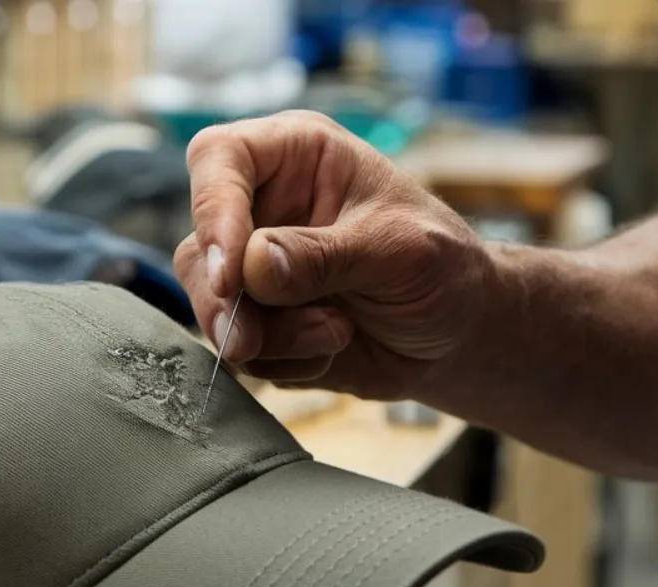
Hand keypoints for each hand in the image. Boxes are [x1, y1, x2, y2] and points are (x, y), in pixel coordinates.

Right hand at [177, 111, 490, 399]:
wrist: (458, 335)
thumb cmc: (442, 267)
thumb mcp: (397, 251)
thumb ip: (324, 255)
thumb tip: (252, 266)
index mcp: (294, 155)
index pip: (219, 158)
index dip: (211, 212)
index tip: (231, 276)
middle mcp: (262, 205)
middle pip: (200, 247)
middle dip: (228, 303)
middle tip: (252, 341)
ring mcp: (254, 268)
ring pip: (213, 307)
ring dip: (269, 338)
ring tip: (337, 332)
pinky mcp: (258, 320)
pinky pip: (241, 350)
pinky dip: (285, 360)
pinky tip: (333, 347)